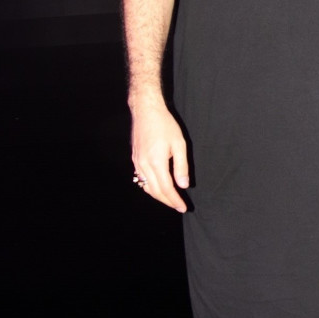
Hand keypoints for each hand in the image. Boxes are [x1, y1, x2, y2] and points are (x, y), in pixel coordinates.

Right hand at [129, 94, 189, 212]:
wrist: (146, 111)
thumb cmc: (165, 124)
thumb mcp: (179, 144)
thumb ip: (181, 166)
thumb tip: (183, 185)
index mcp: (156, 162)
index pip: (166, 188)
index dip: (175, 200)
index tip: (183, 207)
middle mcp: (144, 165)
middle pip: (155, 191)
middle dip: (167, 201)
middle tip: (178, 206)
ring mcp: (137, 162)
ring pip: (146, 186)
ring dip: (158, 196)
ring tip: (169, 200)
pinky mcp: (135, 158)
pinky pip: (141, 179)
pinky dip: (150, 187)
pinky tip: (157, 187)